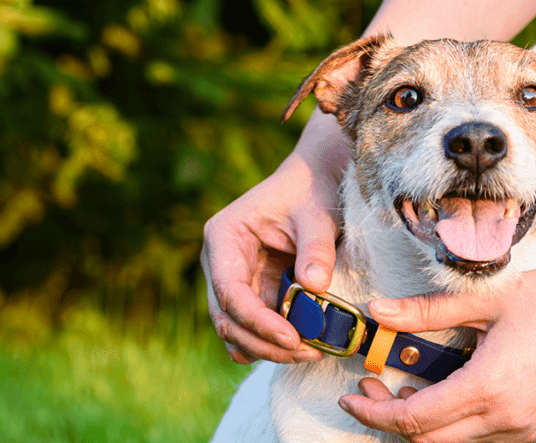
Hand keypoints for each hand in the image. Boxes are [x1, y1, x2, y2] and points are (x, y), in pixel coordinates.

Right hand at [201, 148, 341, 363]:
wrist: (314, 182)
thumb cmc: (310, 192)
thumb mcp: (316, 216)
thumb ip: (316, 249)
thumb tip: (314, 287)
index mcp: (223, 237)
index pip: (230, 290)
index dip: (256, 321)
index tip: (291, 338)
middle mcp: (219, 262)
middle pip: (226, 317)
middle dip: (262, 342)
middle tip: (306, 353)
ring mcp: (233, 279)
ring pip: (237, 328)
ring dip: (268, 347)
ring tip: (310, 352)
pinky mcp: (251, 291)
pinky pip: (253, 326)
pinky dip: (272, 342)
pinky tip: (300, 349)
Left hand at [338, 252, 535, 441]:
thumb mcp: (485, 301)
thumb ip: (426, 311)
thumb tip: (378, 312)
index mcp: (489, 389)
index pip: (414, 420)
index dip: (375, 412)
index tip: (354, 395)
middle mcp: (509, 421)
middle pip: (430, 442)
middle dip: (392, 420)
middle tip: (373, 389)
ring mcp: (529, 431)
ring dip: (425, 427)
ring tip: (407, 390)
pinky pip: (486, 441)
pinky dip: (457, 427)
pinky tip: (448, 394)